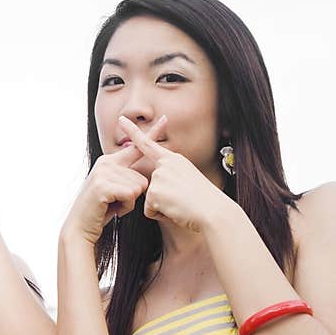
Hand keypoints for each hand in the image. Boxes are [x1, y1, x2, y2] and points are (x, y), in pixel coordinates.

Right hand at [62, 117, 164, 245]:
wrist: (80, 226)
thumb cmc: (100, 210)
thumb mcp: (114, 188)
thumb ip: (126, 177)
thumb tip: (145, 176)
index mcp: (110, 161)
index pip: (136, 147)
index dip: (152, 134)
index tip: (165, 119)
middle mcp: (106, 163)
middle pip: (142, 178)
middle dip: (134, 196)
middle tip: (114, 202)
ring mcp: (103, 173)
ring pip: (139, 188)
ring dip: (129, 203)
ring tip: (111, 206)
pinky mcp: (103, 185)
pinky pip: (131, 195)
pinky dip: (124, 208)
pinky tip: (109, 209)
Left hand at [119, 115, 228, 231]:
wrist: (214, 211)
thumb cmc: (204, 201)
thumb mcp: (187, 179)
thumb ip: (169, 176)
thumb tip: (156, 185)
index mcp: (173, 159)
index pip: (148, 144)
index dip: (133, 131)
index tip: (121, 119)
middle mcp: (164, 165)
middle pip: (149, 185)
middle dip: (160, 198)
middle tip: (182, 199)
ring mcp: (159, 177)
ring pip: (149, 199)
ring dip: (162, 207)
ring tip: (181, 204)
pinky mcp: (154, 192)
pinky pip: (149, 210)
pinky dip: (161, 215)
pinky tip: (175, 210)